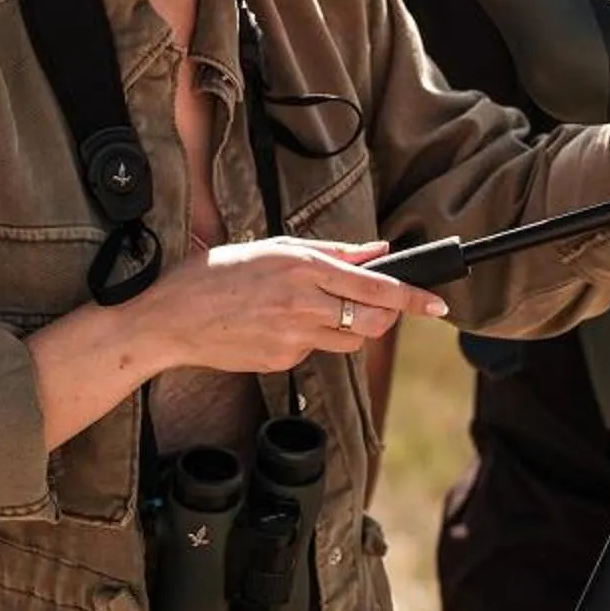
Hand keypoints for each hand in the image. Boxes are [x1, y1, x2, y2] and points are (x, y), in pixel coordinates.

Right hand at [144, 237, 448, 373]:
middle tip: (379, 305)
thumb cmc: (218, 274)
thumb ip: (331, 251)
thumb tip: (377, 251)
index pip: (375, 288)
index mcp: (302, 269)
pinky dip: (311, 337)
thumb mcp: (273, 248)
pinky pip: (315, 351)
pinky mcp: (283, 362)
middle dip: (386, 316)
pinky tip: (279, 324)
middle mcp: (303, 305)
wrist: (171, 320)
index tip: (438, 304)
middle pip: (373, 322)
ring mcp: (293, 339)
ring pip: (349, 340)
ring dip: (349, 326)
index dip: (412, 298)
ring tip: (315, 308)